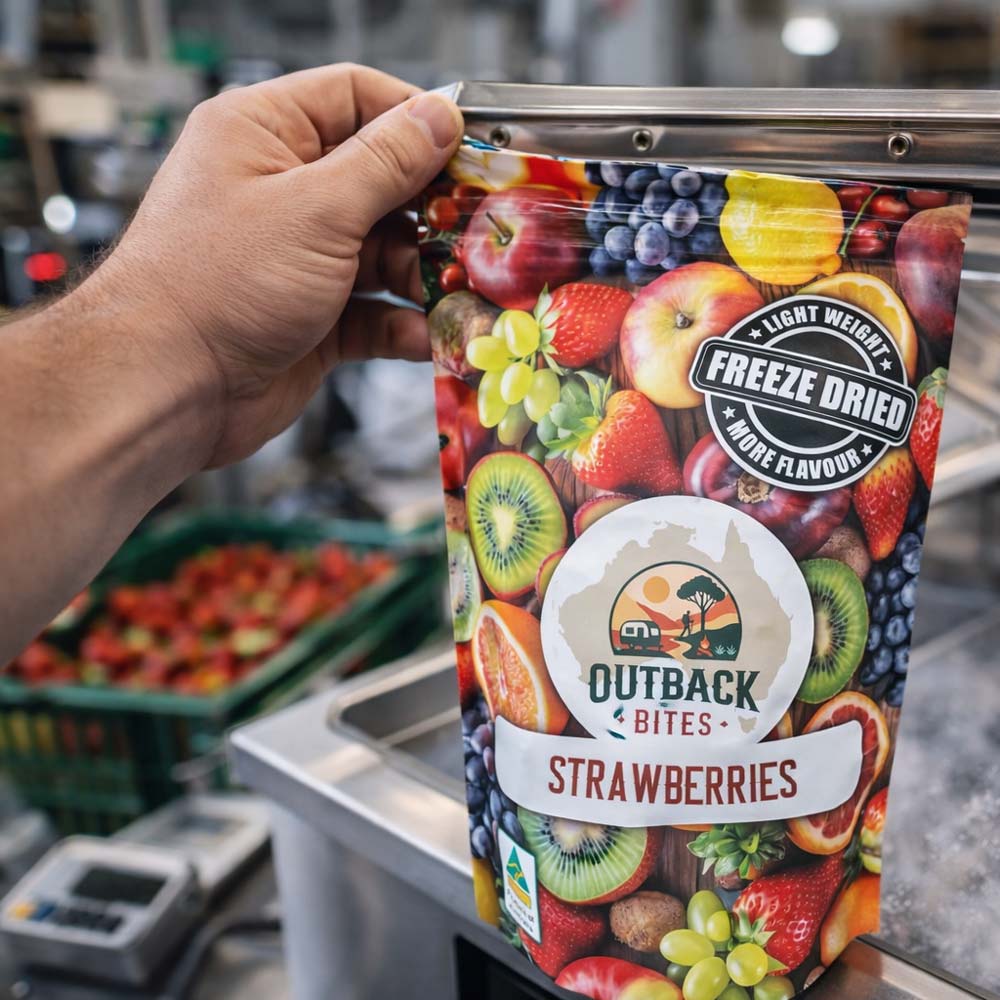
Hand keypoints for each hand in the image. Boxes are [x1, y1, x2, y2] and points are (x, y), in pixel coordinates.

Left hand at [85, 64, 461, 466]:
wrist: (168, 388)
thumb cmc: (215, 284)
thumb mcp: (315, 209)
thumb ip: (386, 163)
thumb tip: (438, 116)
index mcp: (264, 135)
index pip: (355, 98)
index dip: (415, 118)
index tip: (468, 147)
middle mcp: (282, 192)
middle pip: (380, 182)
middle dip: (428, 211)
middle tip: (472, 230)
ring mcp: (299, 259)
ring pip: (383, 253)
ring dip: (421, 275)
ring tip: (452, 291)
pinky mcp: (313, 318)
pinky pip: (372, 312)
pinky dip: (400, 324)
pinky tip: (421, 336)